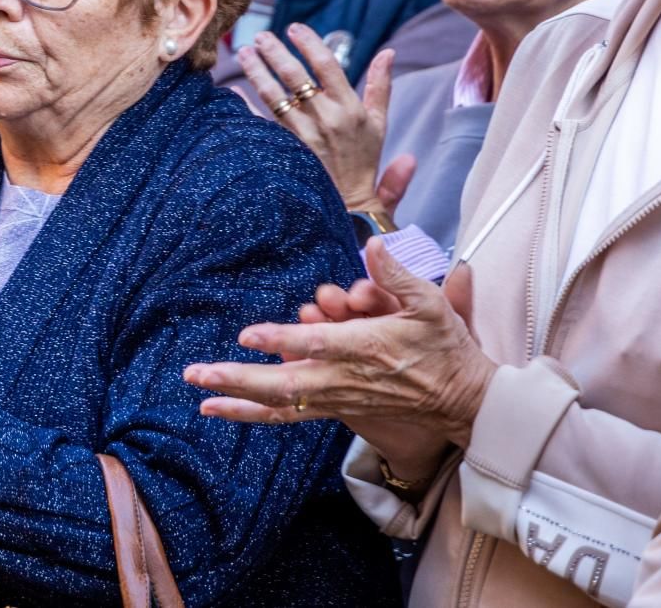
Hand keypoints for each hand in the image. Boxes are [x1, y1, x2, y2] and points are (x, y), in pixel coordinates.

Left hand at [184, 241, 494, 456]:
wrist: (463, 401)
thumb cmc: (445, 347)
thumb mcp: (432, 305)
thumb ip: (398, 275)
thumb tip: (372, 245)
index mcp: (368, 348)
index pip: (316, 345)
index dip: (281, 340)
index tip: (248, 335)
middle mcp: (347, 377)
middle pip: (285, 383)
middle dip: (239, 378)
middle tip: (198, 373)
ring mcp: (338, 397)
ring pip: (281, 404)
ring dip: (238, 400)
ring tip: (199, 396)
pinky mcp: (335, 407)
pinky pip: (288, 415)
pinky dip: (253, 414)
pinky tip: (220, 410)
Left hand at [239, 25, 393, 214]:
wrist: (350, 204)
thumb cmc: (364, 159)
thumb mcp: (379, 123)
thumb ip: (381, 86)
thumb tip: (388, 52)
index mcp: (349, 108)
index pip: (326, 66)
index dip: (309, 43)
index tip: (294, 28)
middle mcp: (324, 119)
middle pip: (294, 76)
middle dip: (275, 52)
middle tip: (262, 36)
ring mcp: (302, 136)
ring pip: (273, 96)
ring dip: (256, 71)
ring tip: (245, 53)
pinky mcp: (285, 150)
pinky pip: (260, 123)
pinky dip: (245, 106)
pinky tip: (232, 90)